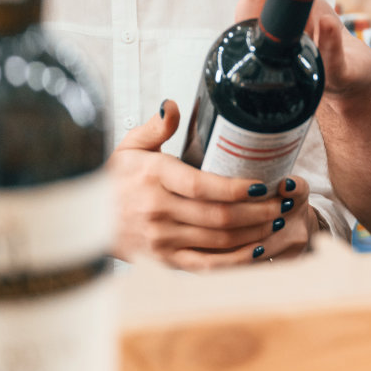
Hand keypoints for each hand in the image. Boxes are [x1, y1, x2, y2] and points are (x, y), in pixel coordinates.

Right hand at [108, 100, 314, 268]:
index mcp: (154, 177)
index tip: (263, 184)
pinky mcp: (165, 260)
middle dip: (259, 211)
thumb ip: (155, 126)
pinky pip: (207, 264)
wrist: (86, 221)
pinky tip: (258, 249)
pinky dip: (236, 260)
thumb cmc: (114, 179)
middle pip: (219, 216)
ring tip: (279, 220)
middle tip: (283, 202)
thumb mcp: (129, 146)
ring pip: (218, 240)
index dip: (236, 188)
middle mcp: (158, 210)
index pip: (201, 186)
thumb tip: (172, 105)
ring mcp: (162, 239)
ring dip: (255, 232)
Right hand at [227, 0, 370, 100]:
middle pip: (265, 40)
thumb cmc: (316, 35)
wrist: (353, 70)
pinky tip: (328, 22)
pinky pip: (331, 64)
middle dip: (262, 8)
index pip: (249, 22)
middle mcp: (281, 63)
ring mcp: (309, 73)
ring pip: (297, 52)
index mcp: (265, 42)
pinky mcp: (338, 78)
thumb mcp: (293, 2)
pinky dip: (329, 43)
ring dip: (297, 24)